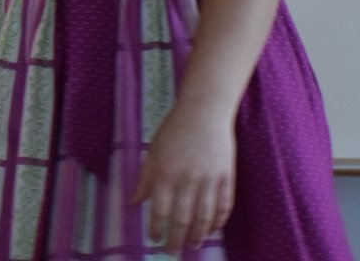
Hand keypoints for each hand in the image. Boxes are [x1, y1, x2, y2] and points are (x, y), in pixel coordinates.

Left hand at [132, 100, 234, 252]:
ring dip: (199, 234)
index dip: (156, 228)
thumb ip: (144, 179)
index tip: (153, 240)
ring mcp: (209, 179)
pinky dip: (219, 220)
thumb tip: (132, 203)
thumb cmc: (173, 130)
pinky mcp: (226, 177)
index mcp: (165, 172)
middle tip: (173, 251)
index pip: (159, 209)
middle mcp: (187, 179)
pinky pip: (224, 205)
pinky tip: (213, 229)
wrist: (204, 112)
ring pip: (205, 216)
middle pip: (182, 218)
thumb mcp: (153, 152)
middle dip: (176, 238)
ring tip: (193, 245)